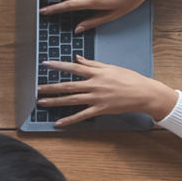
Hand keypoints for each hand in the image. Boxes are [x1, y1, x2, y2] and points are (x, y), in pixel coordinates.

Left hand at [37, 55, 178, 125]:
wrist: (145, 94)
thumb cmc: (130, 79)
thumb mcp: (111, 67)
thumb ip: (92, 63)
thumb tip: (77, 57)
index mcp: (97, 73)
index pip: (74, 68)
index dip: (59, 66)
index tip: (45, 64)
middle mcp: (94, 85)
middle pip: (68, 86)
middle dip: (51, 87)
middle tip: (37, 89)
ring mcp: (97, 98)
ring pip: (71, 100)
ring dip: (55, 101)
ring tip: (41, 102)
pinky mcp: (100, 109)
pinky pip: (82, 115)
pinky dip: (69, 120)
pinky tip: (58, 123)